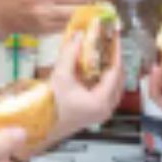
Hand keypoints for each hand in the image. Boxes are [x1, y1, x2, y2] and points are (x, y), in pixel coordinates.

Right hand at [44, 30, 123, 144]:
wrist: (42, 126)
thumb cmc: (51, 105)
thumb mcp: (60, 77)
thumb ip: (71, 54)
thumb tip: (79, 35)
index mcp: (101, 101)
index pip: (115, 72)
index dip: (116, 53)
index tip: (115, 38)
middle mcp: (107, 109)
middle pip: (120, 79)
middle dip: (116, 60)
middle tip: (111, 43)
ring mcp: (103, 112)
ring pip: (116, 86)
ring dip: (112, 69)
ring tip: (106, 53)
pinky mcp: (98, 113)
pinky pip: (109, 92)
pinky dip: (106, 79)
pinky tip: (98, 69)